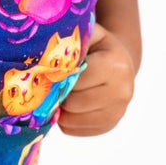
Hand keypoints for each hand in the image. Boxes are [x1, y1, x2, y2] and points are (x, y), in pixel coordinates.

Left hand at [54, 22, 135, 136]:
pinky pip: (75, 130)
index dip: (57, 77)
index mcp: (115, 65)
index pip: (75, 80)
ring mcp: (118, 111)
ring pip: (72, 120)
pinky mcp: (110, 125)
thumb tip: (43, 57)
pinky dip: (66, 120)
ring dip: (60, 110)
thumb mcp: (88, 34)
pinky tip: (69, 105)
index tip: (49, 70)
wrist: (121, 62)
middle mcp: (122, 91)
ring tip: (60, 94)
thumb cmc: (97, 46)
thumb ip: (71, 41)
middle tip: (52, 84)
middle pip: (74, 103)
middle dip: (58, 95)